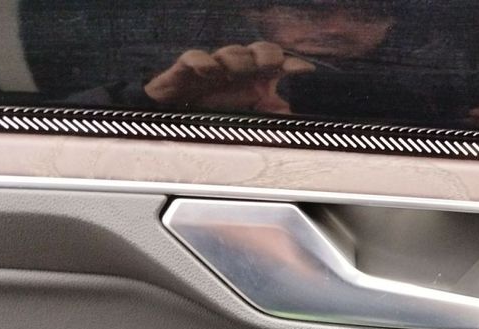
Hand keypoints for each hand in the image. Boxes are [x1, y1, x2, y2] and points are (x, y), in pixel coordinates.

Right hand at [144, 41, 314, 112]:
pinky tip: (210, 72)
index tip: (306, 70)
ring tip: (238, 72)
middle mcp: (237, 71)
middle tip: (271, 65)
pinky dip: (202, 62)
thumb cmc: (213, 120)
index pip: (278, 64)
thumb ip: (270, 116)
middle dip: (267, 54)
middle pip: (258, 50)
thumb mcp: (249, 123)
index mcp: (255, 80)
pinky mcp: (184, 72)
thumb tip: (289, 110)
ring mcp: (212, 69)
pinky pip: (193, 58)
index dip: (291, 64)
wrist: (172, 129)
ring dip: (237, 59)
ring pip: (229, 52)